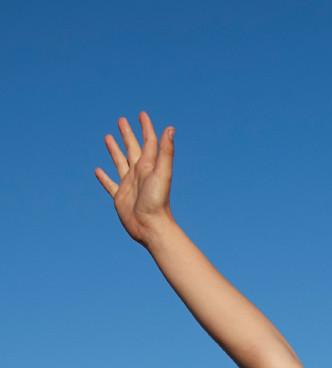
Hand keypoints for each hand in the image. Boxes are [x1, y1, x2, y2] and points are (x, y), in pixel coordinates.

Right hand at [94, 111, 174, 243]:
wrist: (151, 227)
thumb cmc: (158, 201)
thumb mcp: (162, 173)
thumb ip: (165, 152)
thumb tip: (170, 128)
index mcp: (149, 166)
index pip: (148, 142)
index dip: (145, 128)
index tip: (142, 114)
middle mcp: (139, 173)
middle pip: (132, 148)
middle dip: (127, 134)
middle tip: (122, 120)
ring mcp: (129, 185)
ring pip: (120, 162)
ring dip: (114, 150)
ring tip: (107, 137)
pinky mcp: (120, 197)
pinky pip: (110, 185)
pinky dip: (104, 178)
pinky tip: (98, 171)